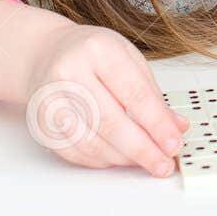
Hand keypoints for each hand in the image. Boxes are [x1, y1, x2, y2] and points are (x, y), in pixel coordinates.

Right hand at [20, 19, 190, 176]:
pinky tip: (120, 159)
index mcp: (98, 50)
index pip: (134, 94)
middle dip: (143, 149)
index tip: (174, 144)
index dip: (157, 124)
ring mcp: (50, 101)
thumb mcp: (129, 59)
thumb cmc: (92, 55)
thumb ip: (152, 94)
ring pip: (92, 142)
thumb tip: (175, 127)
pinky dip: (102, 160)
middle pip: (111, 122)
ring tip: (146, 162)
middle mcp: (69, 74)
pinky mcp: (41, 125)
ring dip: (124, 159)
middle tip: (163, 164)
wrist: (46, 54)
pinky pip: (76, 152)